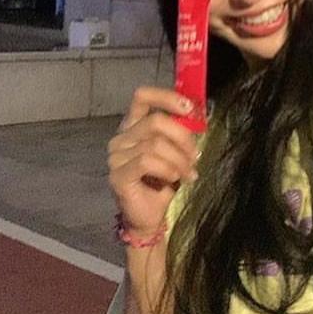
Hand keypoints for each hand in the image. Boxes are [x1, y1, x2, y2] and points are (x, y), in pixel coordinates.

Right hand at [108, 87, 199, 237]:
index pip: (142, 97)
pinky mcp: (117, 175)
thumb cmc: (163, 182)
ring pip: (155, 144)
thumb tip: (196, 117)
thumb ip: (179, 133)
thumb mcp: (176, 152)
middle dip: (182, 137)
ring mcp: (116, 156)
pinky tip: (175, 178)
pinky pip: (146, 161)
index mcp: (134, 126)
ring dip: (179, 159)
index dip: (166, 97)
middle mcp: (121, 137)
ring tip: (189, 173)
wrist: (151, 216)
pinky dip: (167, 169)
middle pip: (155, 121)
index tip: (189, 108)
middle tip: (195, 155)